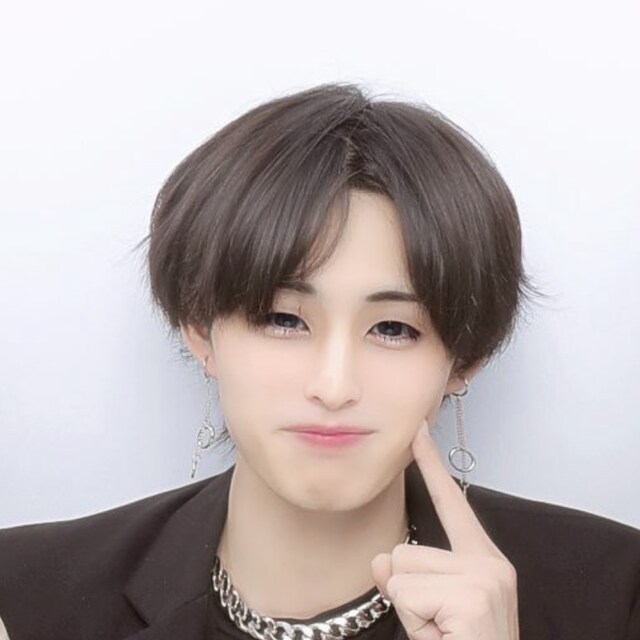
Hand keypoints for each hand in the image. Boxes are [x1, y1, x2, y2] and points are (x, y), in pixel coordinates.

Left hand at [371, 419, 518, 639]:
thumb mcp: (428, 611)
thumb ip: (406, 577)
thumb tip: (381, 560)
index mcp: (482, 561)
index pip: (451, 503)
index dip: (431, 464)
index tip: (418, 430)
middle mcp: (490, 563)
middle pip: (404, 552)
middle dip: (409, 596)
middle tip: (439, 627)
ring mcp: (485, 578)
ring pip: (400, 572)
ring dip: (411, 611)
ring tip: (442, 633)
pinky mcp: (472, 595)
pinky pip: (404, 592)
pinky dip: (414, 622)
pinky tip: (444, 637)